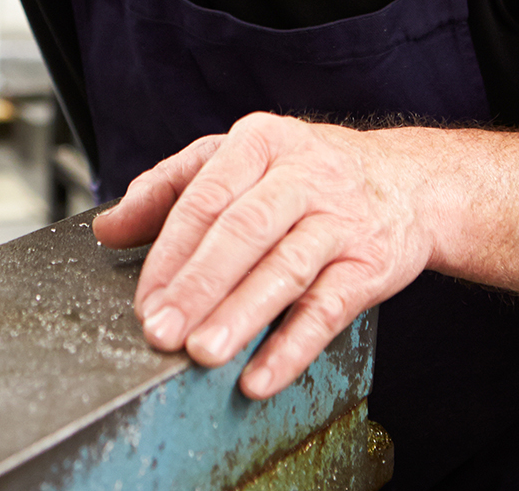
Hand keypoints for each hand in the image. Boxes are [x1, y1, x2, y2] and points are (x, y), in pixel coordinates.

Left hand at [91, 112, 432, 399]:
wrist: (410, 183)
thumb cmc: (311, 175)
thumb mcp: (243, 161)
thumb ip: (172, 190)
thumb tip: (109, 227)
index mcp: (261, 143)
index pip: (206, 198)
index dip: (170, 252)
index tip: (144, 298)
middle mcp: (303, 175)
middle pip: (243, 231)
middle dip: (198, 285)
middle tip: (162, 331)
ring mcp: (340, 220)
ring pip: (285, 268)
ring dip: (240, 315)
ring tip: (203, 353)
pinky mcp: (370, 264)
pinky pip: (328, 309)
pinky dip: (292, 346)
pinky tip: (259, 375)